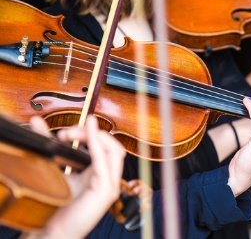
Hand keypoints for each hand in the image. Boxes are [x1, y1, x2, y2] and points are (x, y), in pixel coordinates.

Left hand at [27, 115, 125, 237]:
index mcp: (101, 175)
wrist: (54, 232)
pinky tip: (87, 133)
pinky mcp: (105, 190)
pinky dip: (96, 144)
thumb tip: (36, 122)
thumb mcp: (53, 169)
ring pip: (114, 150)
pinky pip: (105, 161)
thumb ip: (48, 146)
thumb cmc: (55, 205)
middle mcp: (110, 179)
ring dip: (94, 136)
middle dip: (91, 132)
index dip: (89, 134)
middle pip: (113, 145)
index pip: (106, 147)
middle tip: (66, 132)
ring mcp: (111, 185)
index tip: (65, 133)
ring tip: (72, 132)